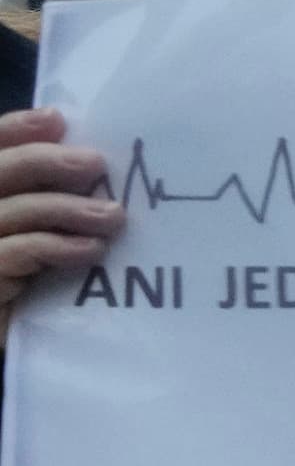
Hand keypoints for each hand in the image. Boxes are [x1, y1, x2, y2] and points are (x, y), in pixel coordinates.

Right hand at [0, 109, 119, 346]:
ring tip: (113, 215)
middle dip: (45, 163)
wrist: (0, 345)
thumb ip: (39, 195)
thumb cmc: (18, 282)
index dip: (14, 130)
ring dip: (67, 209)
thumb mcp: (29, 230)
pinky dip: (57, 246)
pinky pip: (19, 254)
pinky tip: (92, 249)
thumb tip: (82, 158)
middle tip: (96, 164)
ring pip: (14, 212)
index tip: (57, 120)